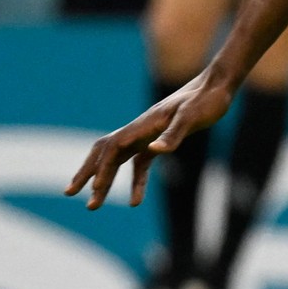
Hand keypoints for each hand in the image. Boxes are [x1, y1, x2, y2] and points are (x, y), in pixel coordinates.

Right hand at [66, 74, 233, 209]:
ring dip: (103, 178)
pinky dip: (134, 181)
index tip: (95, 191)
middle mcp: (140, 129)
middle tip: (70, 192)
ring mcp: (148, 135)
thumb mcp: (193, 116)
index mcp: (143, 124)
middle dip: (87, 172)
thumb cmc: (207, 100)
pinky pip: (139, 164)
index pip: (113, 148)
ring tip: (92, 202)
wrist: (217, 86)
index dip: (102, 169)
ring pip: (117, 158)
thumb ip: (174, 134)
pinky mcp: (159, 140)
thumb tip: (155, 151)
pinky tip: (135, 200)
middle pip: (105, 151)